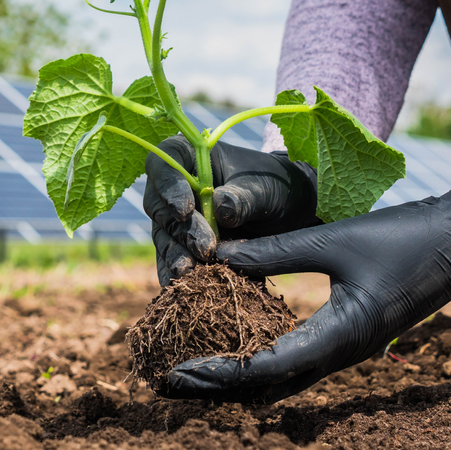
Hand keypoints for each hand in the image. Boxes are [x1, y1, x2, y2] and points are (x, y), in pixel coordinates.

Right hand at [144, 136, 319, 286]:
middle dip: (181, 230)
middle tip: (206, 249)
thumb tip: (220, 207)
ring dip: (176, 256)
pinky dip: (176, 277)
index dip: (167, 186)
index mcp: (190, 157)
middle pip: (160, 206)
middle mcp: (175, 186)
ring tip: (192, 274)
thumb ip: (244, 196)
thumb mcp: (267, 187)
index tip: (185, 209)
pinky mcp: (181, 246)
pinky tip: (182, 292)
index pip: (163, 163)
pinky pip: (171, 262)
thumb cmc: (277, 186)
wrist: (290, 213)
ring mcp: (174, 218)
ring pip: (163, 237)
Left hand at [160, 186, 450, 403]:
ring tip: (191, 371)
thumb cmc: (401, 239)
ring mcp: (342, 349)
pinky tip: (232, 348)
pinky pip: (294, 360)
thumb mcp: (332, 241)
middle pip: (267, 386)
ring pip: (280, 378)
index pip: (266, 368)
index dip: (218, 373)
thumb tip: (218, 255)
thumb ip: (274, 252)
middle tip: (169, 382)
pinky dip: (258, 361)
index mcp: (339, 338)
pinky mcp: (344, 338)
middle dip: (218, 386)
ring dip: (236, 378)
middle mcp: (338, 354)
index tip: (178, 372)